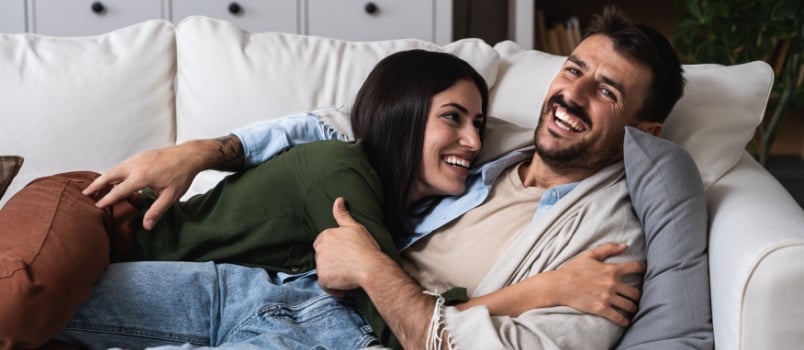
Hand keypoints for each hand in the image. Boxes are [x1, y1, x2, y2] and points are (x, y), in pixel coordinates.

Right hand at [82, 142, 205, 229]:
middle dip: (95, 185)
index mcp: (141, 177)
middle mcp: (135, 166)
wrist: (189, 155)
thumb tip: (146, 226)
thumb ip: (157, 211)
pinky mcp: (140, 156)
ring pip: (114, 169)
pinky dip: (114, 172)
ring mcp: (137, 159)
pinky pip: (122, 165)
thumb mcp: (171, 196)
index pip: (118, 191)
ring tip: (95, 188)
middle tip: (84, 194)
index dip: (106, 200)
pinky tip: (114, 179)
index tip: (96, 207)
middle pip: (109, 175)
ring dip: (104, 178)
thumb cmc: (181, 175)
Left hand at [314, 197, 384, 295]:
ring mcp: (320, 264)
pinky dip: (333, 288)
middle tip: (348, 265)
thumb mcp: (355, 227)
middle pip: (322, 256)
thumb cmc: (366, 247)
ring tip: (347, 276)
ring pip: (323, 270)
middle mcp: (320, 249)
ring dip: (333, 274)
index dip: (334, 249)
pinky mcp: (323, 279)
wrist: (370, 267)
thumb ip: (343, 214)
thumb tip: (338, 200)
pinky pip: (325, 285)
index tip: (344, 254)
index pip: (323, 242)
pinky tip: (343, 289)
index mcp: (326, 235)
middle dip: (332, 261)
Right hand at [547, 243, 645, 326]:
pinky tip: (626, 321)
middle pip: (636, 292)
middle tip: (637, 297)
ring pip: (630, 305)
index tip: (647, 271)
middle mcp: (612, 284)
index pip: (635, 268)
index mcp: (611, 269)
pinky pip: (619, 317)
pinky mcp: (601, 309)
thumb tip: (625, 245)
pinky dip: (624, 321)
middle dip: (639, 295)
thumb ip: (608, 248)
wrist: (559, 285)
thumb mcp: (589, 255)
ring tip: (633, 309)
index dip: (643, 269)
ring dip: (633, 308)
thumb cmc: (573, 269)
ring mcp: (607, 297)